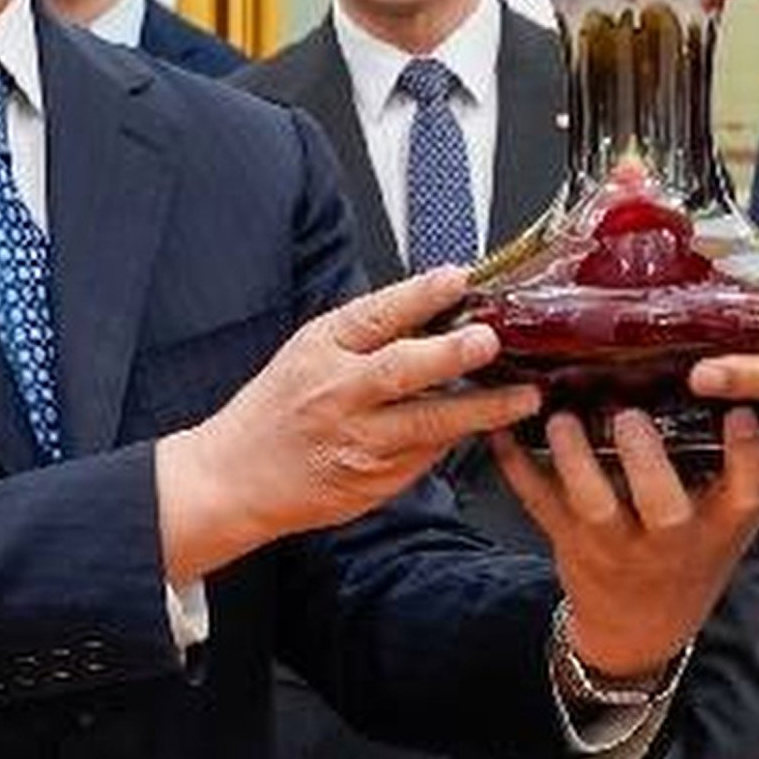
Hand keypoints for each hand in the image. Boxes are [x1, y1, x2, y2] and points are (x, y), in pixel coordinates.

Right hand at [154, 266, 539, 583]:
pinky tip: (487, 429)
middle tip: (489, 341)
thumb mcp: (308, 353)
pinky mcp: (374, 480)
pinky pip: (425, 457)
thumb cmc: (276, 410)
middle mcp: (339, 393)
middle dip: (450, 353)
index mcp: (322, 349)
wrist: (235, 476)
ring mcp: (358, 440)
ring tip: (524, 398)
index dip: (420, 295)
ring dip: (481, 410)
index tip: (458, 278)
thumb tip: (434, 307)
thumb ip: (364, 334)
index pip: (375, 315)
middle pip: (402, 369)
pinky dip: (456, 440)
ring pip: (428, 423)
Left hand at [489, 407, 758, 682]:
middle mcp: (669, 538)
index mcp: (719, 526)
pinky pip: (540, 504)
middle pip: (661, 504)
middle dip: (645, 460)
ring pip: (592, 504)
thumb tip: (756, 391)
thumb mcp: (729, 523)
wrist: (640, 629)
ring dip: (574, 459)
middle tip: (630, 415)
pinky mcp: (569, 539)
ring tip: (562, 418)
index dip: (745, 454)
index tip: (737, 412)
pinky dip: (517, 467)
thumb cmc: (692, 555)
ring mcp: (615, 542)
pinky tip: (503, 431)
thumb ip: (740, 469)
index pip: (745, 492)